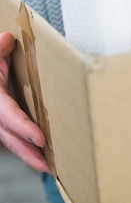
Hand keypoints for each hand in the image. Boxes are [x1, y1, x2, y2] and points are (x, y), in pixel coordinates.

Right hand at [0, 32, 49, 172]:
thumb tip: (8, 39)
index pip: (8, 115)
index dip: (24, 127)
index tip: (42, 137)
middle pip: (11, 137)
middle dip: (29, 152)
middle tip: (49, 164)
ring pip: (12, 141)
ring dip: (30, 155)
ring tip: (50, 167)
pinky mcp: (4, 123)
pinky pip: (14, 138)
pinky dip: (27, 148)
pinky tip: (43, 157)